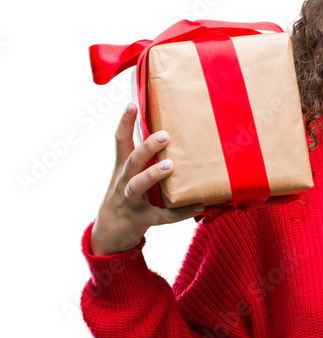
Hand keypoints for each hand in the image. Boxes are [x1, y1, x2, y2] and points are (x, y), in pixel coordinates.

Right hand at [89, 105, 202, 255]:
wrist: (110, 233)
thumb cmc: (126, 197)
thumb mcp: (129, 176)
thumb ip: (144, 159)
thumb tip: (169, 135)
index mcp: (122, 168)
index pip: (120, 141)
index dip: (124, 123)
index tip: (131, 104)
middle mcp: (124, 182)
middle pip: (132, 160)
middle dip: (147, 147)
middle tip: (165, 135)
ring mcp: (131, 201)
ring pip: (139, 185)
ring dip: (153, 174)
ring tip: (171, 165)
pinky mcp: (142, 220)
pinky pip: (163, 216)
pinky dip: (181, 212)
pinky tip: (198, 204)